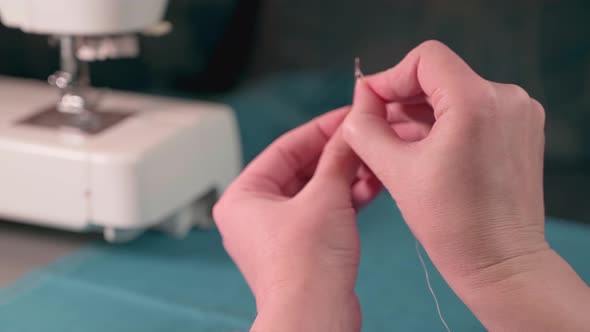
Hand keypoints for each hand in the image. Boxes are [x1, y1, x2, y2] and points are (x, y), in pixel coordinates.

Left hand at [213, 107, 380, 331]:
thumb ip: (337, 159)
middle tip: (363, 138)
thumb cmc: (304, 266)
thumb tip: (350, 131)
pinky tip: (371, 186)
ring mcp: (278, 232)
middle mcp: (255, 214)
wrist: (315, 317)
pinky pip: (323, 212)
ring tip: (373, 162)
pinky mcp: (301, 247)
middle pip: (300, 169)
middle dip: (335, 155)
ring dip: (345, 176)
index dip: (319, 129)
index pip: (284, 148)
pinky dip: (345, 199)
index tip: (346, 116)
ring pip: (315, 191)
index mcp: (243, 196)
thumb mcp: (324, 198)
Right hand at [343, 40, 589, 329]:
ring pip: (455, 96)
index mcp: (476, 101)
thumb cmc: (448, 222)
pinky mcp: (520, 132)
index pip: (426, 59)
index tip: (367, 104)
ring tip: (390, 142)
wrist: (501, 264)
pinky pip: (472, 113)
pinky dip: (443, 124)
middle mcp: (506, 98)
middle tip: (371, 126)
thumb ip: (366, 127)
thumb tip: (360, 100)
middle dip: (401, 99)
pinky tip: (418, 148)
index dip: (390, 77)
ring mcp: (518, 115)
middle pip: (440, 77)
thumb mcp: (395, 170)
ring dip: (420, 114)